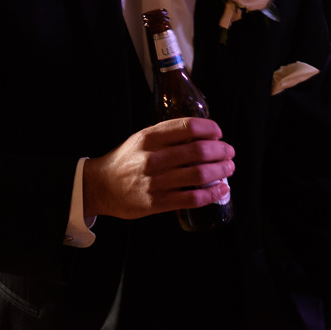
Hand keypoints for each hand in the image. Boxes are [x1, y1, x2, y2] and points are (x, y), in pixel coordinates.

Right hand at [82, 117, 233, 220]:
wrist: (101, 186)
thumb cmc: (126, 160)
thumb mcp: (140, 139)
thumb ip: (166, 135)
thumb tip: (202, 134)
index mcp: (149, 138)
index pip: (187, 127)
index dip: (209, 129)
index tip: (218, 132)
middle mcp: (153, 158)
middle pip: (198, 150)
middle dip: (221, 150)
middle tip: (228, 152)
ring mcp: (155, 182)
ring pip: (199, 174)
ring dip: (220, 170)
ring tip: (228, 168)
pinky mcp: (157, 202)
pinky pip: (192, 198)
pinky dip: (212, 193)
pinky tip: (221, 189)